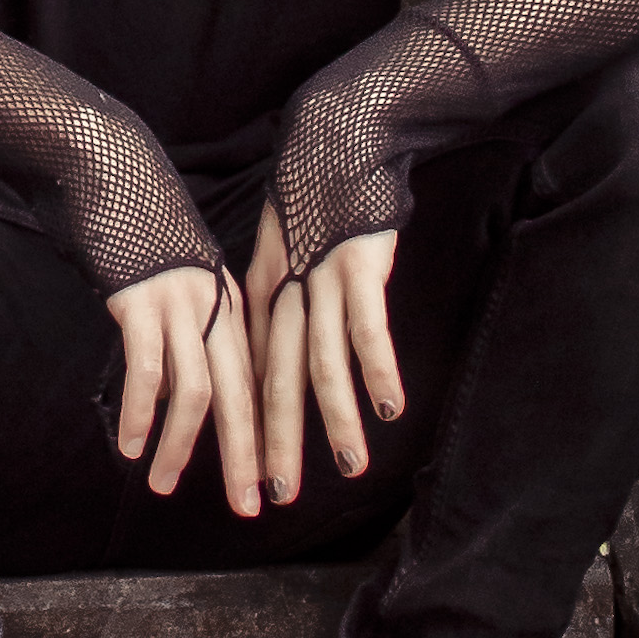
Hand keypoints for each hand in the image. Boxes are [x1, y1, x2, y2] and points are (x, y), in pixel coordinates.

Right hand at [105, 261, 261, 518]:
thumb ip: (202, 332)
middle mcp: (216, 310)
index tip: (265, 483)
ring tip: (163, 485)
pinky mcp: (142, 302)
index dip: (261, 436)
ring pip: (195, 391)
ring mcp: (180, 306)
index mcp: (236, 309)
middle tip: (247, 506)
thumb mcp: (193, 285)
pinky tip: (131, 444)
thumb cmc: (154, 240)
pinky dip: (139, 412)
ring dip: (182, 445)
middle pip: (240, 396)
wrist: (123, 182)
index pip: (256, 385)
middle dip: (244, 456)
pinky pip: (147, 369)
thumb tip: (194, 396)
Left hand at [246, 193, 403, 500]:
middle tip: (277, 496)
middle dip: (277, 443)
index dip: (250, 430)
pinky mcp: (359, 265)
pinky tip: (389, 407)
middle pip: (277, 381)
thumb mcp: (281, 260)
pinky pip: (367, 327)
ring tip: (350, 465)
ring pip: (322, 362)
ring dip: (335, 418)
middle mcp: (285, 295)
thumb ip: (277, 310)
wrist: (332, 141)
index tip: (249, 477)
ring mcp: (321, 281)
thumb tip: (270, 364)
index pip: (251, 376)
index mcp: (262, 298)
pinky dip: (377, 369)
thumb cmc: (311, 207)